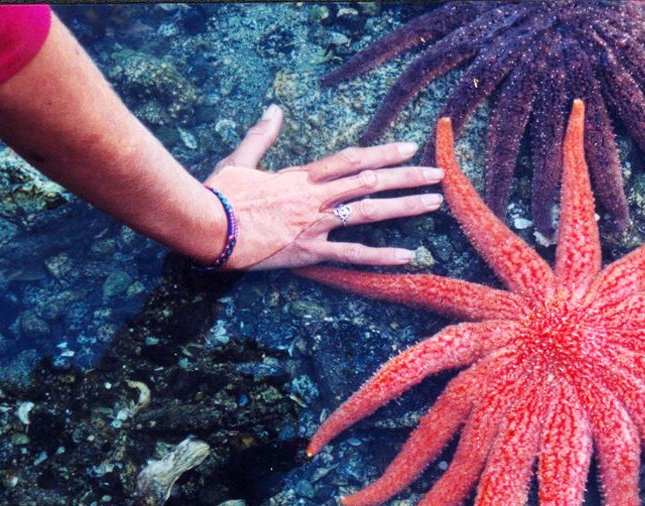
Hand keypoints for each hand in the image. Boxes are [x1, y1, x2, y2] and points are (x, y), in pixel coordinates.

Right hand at [204, 104, 443, 270]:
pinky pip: (352, 254)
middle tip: (438, 174)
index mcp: (303, 176)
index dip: (383, 153)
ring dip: (404, 207)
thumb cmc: (220, 195)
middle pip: (370, 182)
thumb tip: (273, 109)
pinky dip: (381, 256)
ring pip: (369, 211)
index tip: (409, 147)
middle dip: (407, 177)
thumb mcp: (241, 159)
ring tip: (434, 204)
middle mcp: (316, 197)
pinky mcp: (310, 251)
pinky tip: (408, 256)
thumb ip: (262, 135)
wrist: (207, 226)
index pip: (352, 159)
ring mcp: (316, 224)